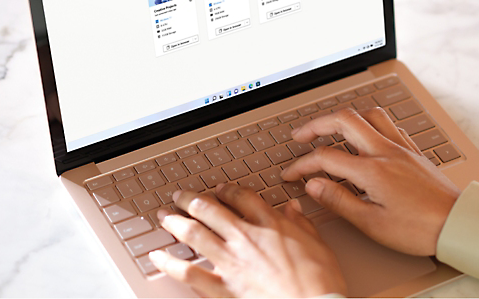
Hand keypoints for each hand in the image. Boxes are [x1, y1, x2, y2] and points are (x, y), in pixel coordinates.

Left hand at [150, 185, 346, 296]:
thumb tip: (293, 209)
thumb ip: (303, 225)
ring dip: (175, 223)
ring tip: (164, 217)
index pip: (242, 198)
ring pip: (194, 234)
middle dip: (191, 200)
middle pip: (211, 210)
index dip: (226, 190)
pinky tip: (158, 257)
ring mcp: (232, 263)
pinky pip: (188, 274)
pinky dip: (169, 264)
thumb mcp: (319, 245)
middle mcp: (246, 239)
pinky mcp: (223, 289)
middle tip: (180, 196)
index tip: (219, 190)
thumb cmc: (320, 283)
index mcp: (271, 225)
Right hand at [281, 107, 460, 255]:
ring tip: (331, 128)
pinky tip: (368, 135)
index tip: (292, 175)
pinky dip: (370, 123)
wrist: (457, 224)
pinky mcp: (413, 153)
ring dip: (346, 117)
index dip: (302, 165)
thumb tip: (314, 185)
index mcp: (372, 170)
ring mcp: (402, 149)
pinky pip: (389, 125)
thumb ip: (339, 201)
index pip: (326, 157)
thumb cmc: (419, 229)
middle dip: (316, 124)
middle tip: (300, 136)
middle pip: (344, 120)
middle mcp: (386, 152)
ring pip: (369, 115)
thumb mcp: (372, 224)